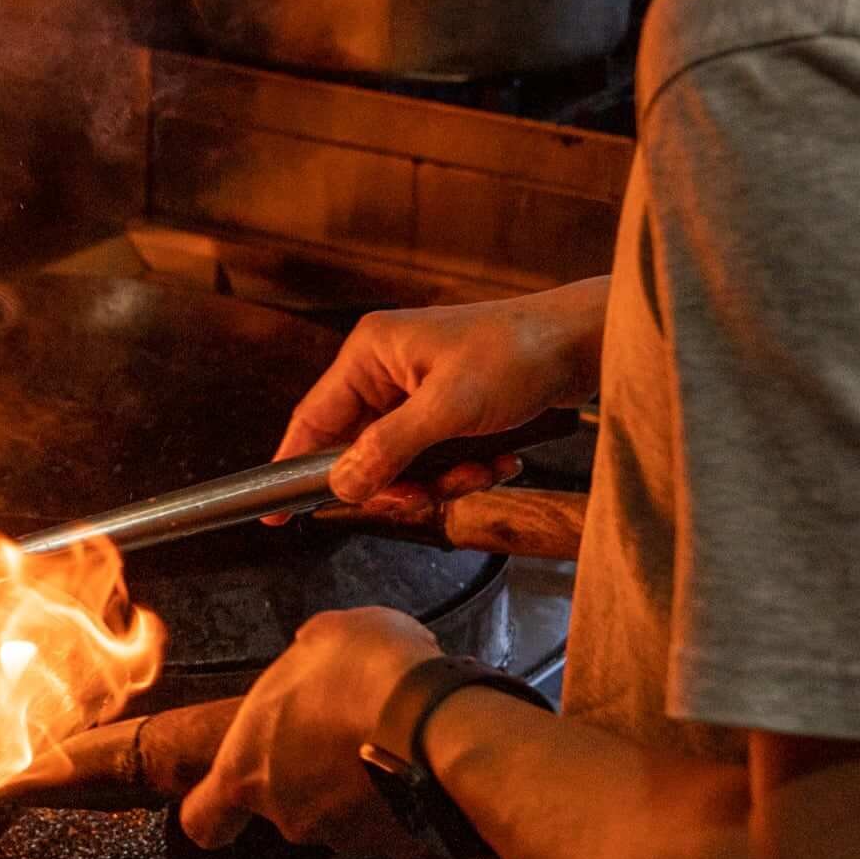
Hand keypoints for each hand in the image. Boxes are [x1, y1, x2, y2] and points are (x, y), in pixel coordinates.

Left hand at [180, 608, 442, 852]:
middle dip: (306, 774)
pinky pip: (386, 821)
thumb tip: (313, 650)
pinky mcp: (391, 845)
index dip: (211, 815)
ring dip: (352, 783)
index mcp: (245, 768)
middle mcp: (287, 812)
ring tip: (383, 737)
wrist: (436, 720)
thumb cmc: (363, 675)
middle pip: (282, 804)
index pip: (203, 820)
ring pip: (336, 812)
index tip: (224, 806)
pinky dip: (395, 798)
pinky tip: (414, 761)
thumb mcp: (322, 636)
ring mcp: (341, 834)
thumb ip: (303, 657)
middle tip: (336, 733)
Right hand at [274, 280, 607, 518]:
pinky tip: (499, 460)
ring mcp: (418, 391)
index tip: (275, 515)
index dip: (292, 466)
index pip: (313, 419)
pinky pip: (436, 458)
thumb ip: (388, 449)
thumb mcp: (448, 408)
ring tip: (481, 467)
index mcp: (370, 354)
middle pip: (360, 451)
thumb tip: (341, 487)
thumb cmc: (517, 354)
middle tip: (429, 493)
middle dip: (400, 481)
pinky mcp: (450, 409)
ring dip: (441, 478)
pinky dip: (464, 468)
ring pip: (403, 463)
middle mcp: (386, 370)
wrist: (584, 343)